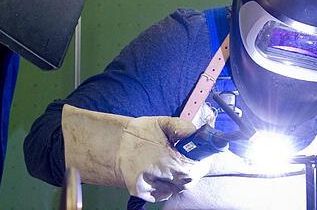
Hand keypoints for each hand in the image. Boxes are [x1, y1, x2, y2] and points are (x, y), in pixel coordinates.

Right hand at [62, 105, 211, 202]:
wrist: (114, 145)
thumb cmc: (139, 133)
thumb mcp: (160, 123)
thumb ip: (181, 126)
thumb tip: (198, 132)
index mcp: (164, 157)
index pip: (193, 169)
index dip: (201, 163)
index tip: (202, 156)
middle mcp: (156, 175)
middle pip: (187, 182)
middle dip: (191, 170)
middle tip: (186, 158)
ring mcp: (148, 186)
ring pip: (176, 188)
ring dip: (179, 178)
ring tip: (171, 163)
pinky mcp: (141, 192)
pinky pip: (163, 193)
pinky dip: (167, 185)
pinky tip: (161, 172)